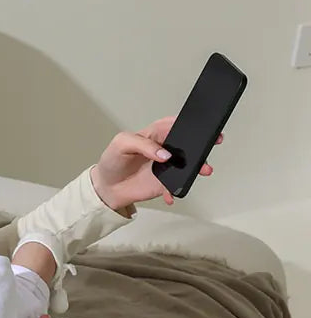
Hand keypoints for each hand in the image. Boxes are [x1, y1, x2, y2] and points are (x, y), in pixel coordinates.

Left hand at [92, 117, 223, 207]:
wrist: (107, 187)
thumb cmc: (112, 160)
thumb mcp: (121, 144)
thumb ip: (143, 145)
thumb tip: (164, 154)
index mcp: (155, 133)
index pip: (176, 125)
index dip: (190, 124)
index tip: (201, 127)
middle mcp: (164, 149)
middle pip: (188, 144)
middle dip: (201, 145)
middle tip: (210, 145)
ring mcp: (167, 166)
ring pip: (188, 165)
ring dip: (197, 168)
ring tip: (202, 170)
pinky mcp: (164, 182)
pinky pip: (177, 185)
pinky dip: (176, 189)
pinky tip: (171, 193)